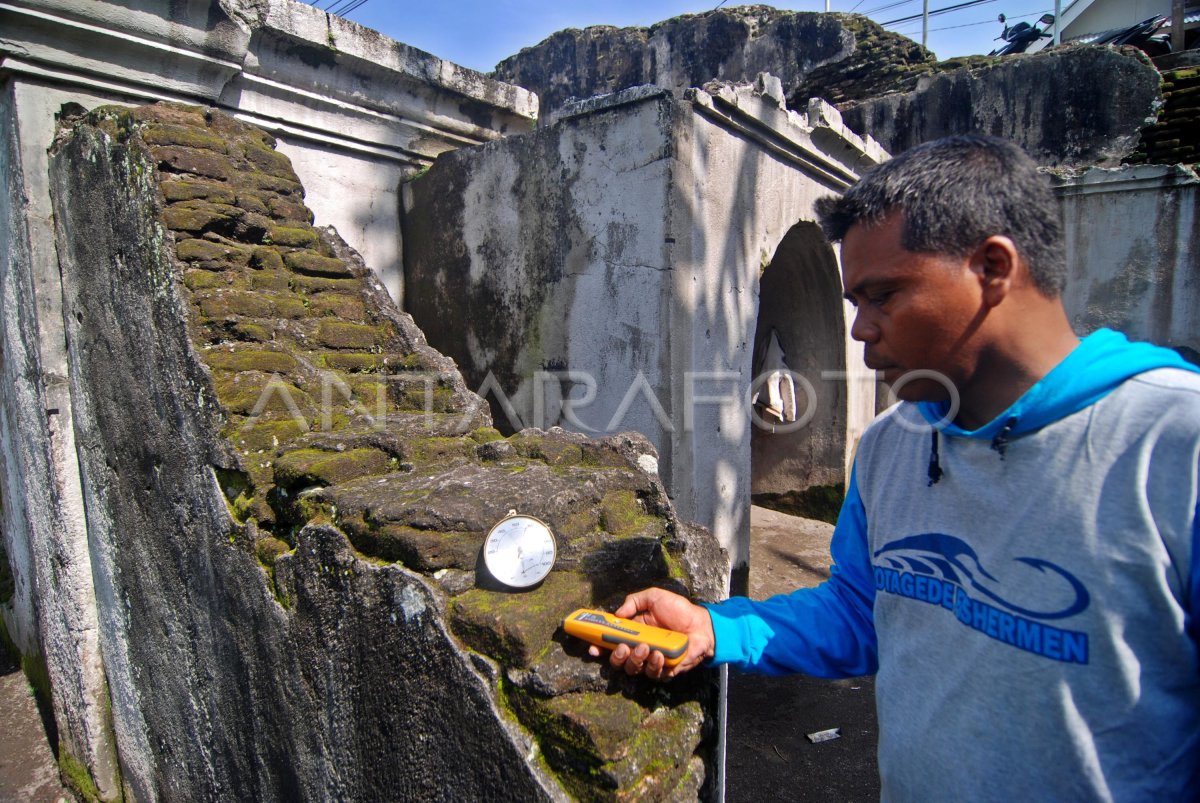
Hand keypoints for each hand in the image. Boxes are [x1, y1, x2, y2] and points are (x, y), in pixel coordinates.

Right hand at [588, 587, 715, 679]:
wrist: (703, 624)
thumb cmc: (679, 610)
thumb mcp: (654, 597)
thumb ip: (634, 601)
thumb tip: (617, 614)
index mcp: (633, 632)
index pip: (611, 643)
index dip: (599, 646)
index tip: (593, 647)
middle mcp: (639, 648)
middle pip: (619, 661)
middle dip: (617, 656)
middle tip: (623, 647)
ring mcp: (651, 661)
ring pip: (634, 669)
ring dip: (636, 660)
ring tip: (645, 647)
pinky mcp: (665, 671)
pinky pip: (654, 675)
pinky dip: (654, 666)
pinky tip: (659, 656)